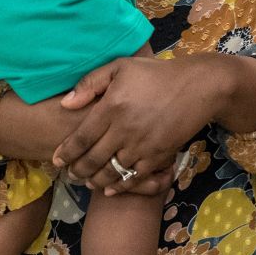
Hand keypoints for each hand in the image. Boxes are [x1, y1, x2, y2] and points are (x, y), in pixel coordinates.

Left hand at [52, 53, 255, 194]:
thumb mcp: (122, 67)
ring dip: (94, 180)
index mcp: (112, 106)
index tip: (57, 160)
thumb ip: (91, 82)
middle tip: (70, 174)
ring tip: (86, 180)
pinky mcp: (157, 156)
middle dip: (77, 170)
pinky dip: (118, 186)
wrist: (198, 87)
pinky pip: (133, 178)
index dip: (66, 152)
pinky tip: (109, 187)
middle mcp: (124, 129)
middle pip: (92, 159)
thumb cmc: (157, 74)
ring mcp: (142, 145)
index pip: (81, 137)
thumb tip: (66, 104)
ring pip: (110, 172)